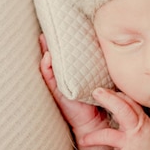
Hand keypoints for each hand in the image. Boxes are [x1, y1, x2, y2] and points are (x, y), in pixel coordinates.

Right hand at [39, 34, 109, 149]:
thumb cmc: (98, 99)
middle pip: (54, 59)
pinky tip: (47, 59)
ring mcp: (59, 86)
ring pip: (49, 67)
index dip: (62, 43)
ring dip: (46, 53)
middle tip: (47, 30)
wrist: (94, 121)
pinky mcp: (58, 94)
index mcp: (73, 74)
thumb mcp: (96, 80)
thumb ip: (95, 68)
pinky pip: (50, 79)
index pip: (66, 56)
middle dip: (50, 44)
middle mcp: (63, 78)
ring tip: (44, 39)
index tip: (61, 28)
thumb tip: (105, 50)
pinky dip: (47, 69)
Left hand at [80, 88, 149, 149]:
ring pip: (108, 135)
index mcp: (141, 120)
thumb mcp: (148, 125)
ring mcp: (130, 143)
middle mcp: (135, 129)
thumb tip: (118, 106)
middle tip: (95, 92)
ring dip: (92, 137)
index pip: (128, 102)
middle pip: (121, 109)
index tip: (103, 90)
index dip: (115, 94)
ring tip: (83, 140)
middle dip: (108, 99)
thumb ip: (134, 116)